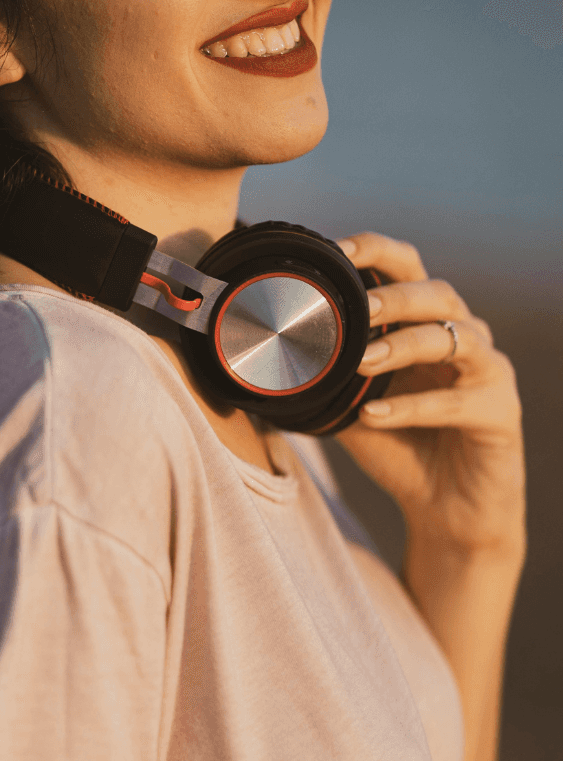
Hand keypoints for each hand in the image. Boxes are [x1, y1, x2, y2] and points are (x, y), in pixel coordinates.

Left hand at [334, 232, 525, 562]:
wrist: (445, 510)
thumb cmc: (399, 450)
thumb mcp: (349, 409)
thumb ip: (323, 380)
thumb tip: (260, 364)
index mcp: (425, 325)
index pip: (408, 268)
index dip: (376, 252)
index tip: (334, 250)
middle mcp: (462, 338)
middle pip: (438, 293)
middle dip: (394, 296)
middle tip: (355, 309)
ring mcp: (487, 371)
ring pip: (454, 339)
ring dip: (405, 345)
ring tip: (361, 361)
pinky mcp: (500, 412)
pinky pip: (458, 402)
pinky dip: (413, 408)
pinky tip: (374, 415)